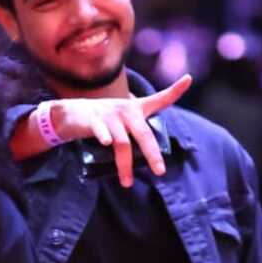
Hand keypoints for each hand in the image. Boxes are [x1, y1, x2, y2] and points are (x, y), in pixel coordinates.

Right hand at [48, 74, 192, 186]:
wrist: (72, 113)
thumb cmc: (103, 121)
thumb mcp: (123, 121)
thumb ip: (138, 134)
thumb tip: (151, 159)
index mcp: (136, 109)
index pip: (159, 99)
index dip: (174, 90)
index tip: (188, 79)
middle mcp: (126, 110)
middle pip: (144, 134)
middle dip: (152, 154)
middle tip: (159, 171)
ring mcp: (110, 115)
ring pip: (122, 143)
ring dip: (125, 165)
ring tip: (127, 183)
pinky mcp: (93, 120)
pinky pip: (101, 130)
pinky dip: (104, 136)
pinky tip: (106, 143)